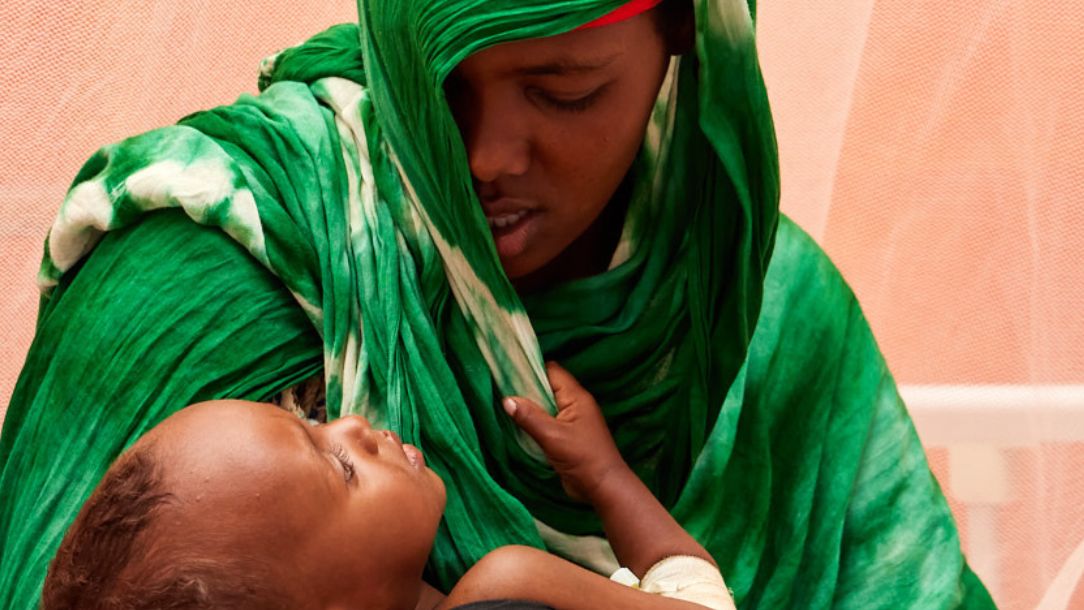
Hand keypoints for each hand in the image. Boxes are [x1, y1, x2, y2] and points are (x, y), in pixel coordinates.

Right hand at [503, 362, 629, 502]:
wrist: (603, 487)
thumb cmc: (582, 458)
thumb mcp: (552, 436)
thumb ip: (529, 417)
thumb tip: (507, 399)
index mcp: (576, 397)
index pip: (551, 371)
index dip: (531, 369)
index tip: (507, 371)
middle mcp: (574, 404)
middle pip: (547, 387)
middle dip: (525, 388)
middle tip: (500, 389)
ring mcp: (570, 420)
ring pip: (545, 405)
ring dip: (528, 407)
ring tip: (504, 405)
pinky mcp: (566, 435)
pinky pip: (546, 421)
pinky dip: (533, 421)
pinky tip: (516, 424)